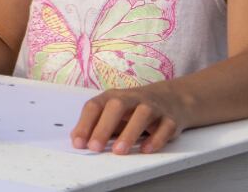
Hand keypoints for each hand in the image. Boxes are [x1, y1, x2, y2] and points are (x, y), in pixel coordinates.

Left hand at [71, 83, 189, 153]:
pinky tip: (146, 149)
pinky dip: (156, 139)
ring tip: (119, 151)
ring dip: (129, 133)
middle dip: (104, 127)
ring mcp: (152, 107)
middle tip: (95, 147)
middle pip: (116, 106)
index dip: (84, 124)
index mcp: (112, 97)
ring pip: (142, 115)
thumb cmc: (133, 109)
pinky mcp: (170, 119)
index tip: (78, 143)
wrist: (170, 99)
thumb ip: (95, 124)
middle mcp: (132, 99)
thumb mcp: (111, 113)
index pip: (94, 106)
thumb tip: (77, 138)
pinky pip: (165, 127)